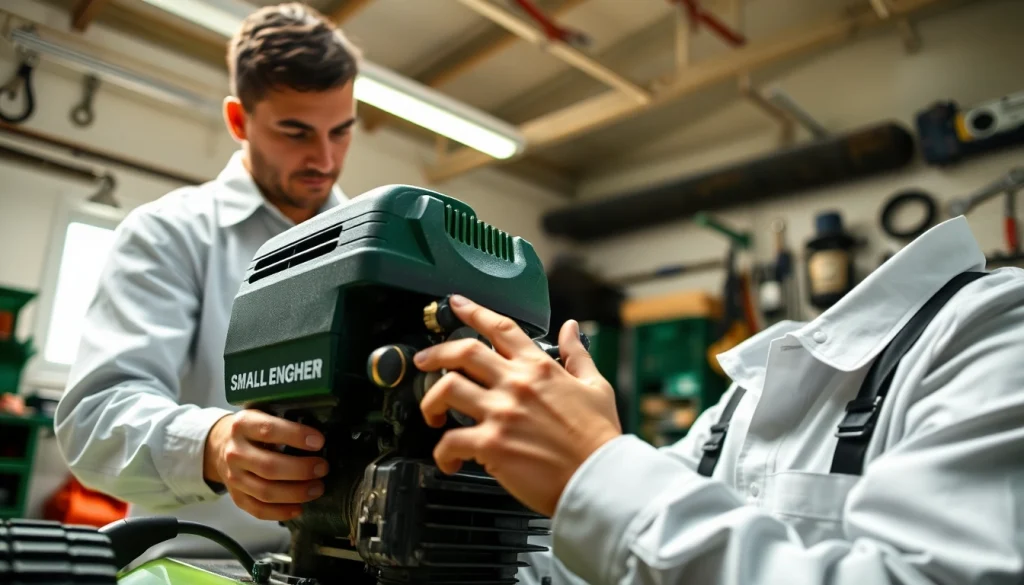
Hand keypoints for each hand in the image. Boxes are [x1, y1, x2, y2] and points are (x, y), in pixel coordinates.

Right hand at [203, 409, 328, 520]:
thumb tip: (318, 436)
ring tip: (317, 488)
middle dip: (301, 470)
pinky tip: (299, 508)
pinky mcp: (236, 496)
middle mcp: (235, 452)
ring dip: (296, 493)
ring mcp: (233, 477)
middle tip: (322, 468)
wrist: (220, 445)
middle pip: (269, 466)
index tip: (319, 442)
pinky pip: (258, 510)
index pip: (268, 430)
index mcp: (243, 425)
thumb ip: (285, 420)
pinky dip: (281, 512)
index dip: (296, 436)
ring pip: (265, 492)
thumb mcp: (263, 414)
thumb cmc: (253, 430)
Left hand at [414, 294, 621, 516]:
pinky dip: (442, 451)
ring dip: (431, 401)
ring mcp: (501, 413)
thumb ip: (577, 355)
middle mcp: (516, 384)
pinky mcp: (492, 445)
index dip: (473, 311)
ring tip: (431, 414)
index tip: (456, 304)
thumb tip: (570, 328)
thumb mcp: (595, 386)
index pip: (500, 328)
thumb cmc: (598, 439)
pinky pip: (450, 441)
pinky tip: (449, 459)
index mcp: (539, 368)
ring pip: (447, 389)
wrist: (599, 479)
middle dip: (435, 353)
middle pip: (462, 352)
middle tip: (423, 360)